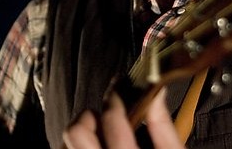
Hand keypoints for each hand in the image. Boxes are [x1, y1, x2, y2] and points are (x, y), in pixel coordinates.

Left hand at [62, 87, 184, 148]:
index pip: (112, 119)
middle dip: (89, 116)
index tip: (120, 89)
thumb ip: (163, 126)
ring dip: (83, 132)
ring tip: (101, 133)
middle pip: (76, 133)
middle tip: (104, 113)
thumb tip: (155, 91)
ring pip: (68, 143)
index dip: (115, 97)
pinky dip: (81, 146)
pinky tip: (98, 146)